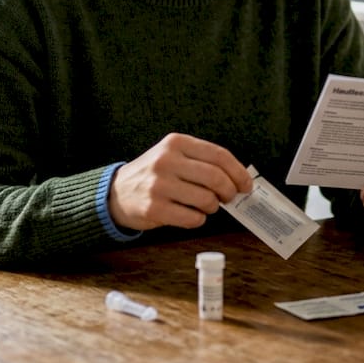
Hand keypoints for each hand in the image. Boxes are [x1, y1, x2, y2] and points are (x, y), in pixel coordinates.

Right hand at [108, 133, 252, 231]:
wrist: (118, 192)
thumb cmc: (154, 175)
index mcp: (176, 143)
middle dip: (229, 191)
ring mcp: (159, 185)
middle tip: (229, 198)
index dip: (238, 172)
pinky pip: (192, 218)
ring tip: (206, 206)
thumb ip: (202, 162)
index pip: (219, 155)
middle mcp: (167, 161)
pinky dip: (198, 219)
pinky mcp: (154, 208)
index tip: (246, 185)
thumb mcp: (173, 156)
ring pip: (206, 200)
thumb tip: (238, 179)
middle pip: (216, 177)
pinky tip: (191, 214)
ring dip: (213, 207)